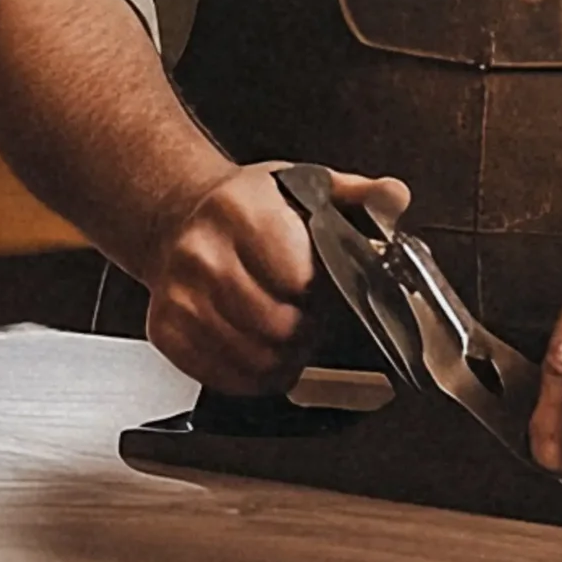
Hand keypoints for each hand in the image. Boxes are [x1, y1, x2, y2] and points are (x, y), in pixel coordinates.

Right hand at [142, 161, 409, 393]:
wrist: (176, 216)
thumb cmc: (244, 206)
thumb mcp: (302, 184)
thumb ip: (356, 194)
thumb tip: (394, 197)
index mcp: (240, 210)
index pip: (297, 276)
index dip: (321, 293)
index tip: (324, 290)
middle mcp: (203, 252)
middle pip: (276, 325)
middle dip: (306, 331)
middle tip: (311, 320)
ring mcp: (180, 294)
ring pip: (253, 358)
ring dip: (283, 359)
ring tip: (288, 337)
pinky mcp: (167, 329)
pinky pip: (224, 376)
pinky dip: (252, 375)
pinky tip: (260, 350)